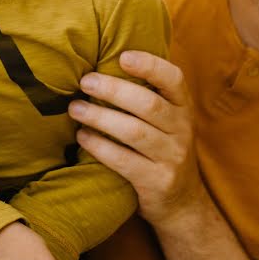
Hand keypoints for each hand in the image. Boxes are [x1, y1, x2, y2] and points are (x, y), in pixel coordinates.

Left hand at [68, 51, 204, 228]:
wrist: (182, 202)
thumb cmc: (162, 148)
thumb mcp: (167, 121)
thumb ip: (148, 95)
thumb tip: (102, 62)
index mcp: (183, 108)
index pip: (174, 79)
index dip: (150, 65)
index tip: (123, 56)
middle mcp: (182, 129)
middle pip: (148, 104)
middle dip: (113, 90)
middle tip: (85, 82)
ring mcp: (172, 157)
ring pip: (134, 131)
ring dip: (100, 117)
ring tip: (75, 109)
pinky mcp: (157, 181)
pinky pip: (123, 160)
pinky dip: (99, 146)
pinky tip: (82, 137)